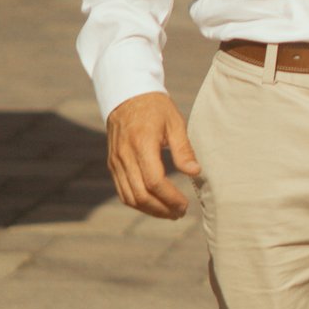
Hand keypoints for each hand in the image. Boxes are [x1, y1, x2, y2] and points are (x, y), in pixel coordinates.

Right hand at [106, 92, 199, 218]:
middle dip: (161, 209)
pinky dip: (137, 202)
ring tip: (169, 213)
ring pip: (129, 197)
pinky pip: (122, 191)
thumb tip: (195, 172)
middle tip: (180, 213)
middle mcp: (125, 155)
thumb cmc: (156, 107)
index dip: (170, 198)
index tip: (185, 204)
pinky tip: (154, 204)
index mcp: (142, 144)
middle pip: (140, 194)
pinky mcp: (112, 164)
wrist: (127, 95)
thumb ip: (183, 149)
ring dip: (149, 210)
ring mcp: (116, 161)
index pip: (154, 181)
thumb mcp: (175, 122)